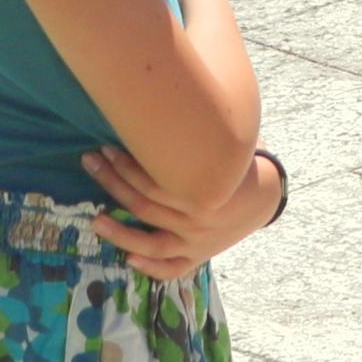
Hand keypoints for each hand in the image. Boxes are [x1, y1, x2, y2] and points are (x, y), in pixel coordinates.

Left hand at [81, 146, 285, 280]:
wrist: (269, 195)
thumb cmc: (240, 162)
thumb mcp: (227, 143)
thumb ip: (202, 132)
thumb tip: (174, 94)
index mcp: (206, 191)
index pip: (154, 180)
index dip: (126, 164)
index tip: (106, 147)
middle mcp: (199, 219)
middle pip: (145, 205)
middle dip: (113, 182)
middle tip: (92, 163)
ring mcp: (199, 242)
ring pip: (152, 244)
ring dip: (120, 232)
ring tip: (95, 220)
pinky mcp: (199, 256)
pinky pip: (173, 268)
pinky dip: (151, 268)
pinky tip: (128, 258)